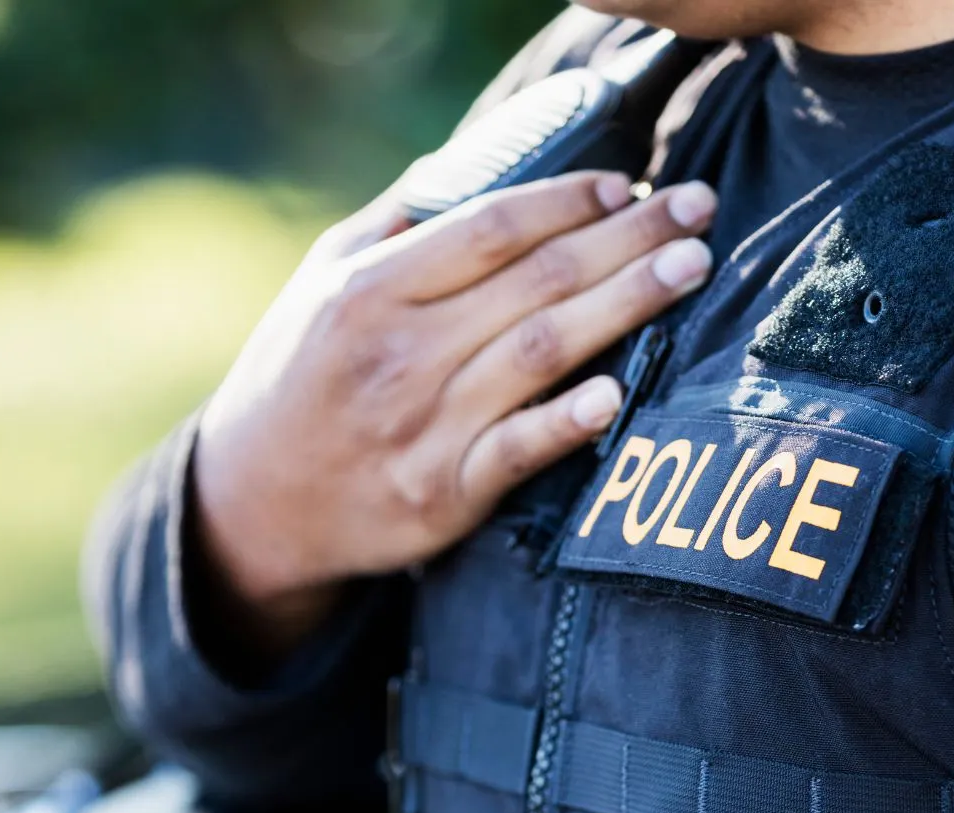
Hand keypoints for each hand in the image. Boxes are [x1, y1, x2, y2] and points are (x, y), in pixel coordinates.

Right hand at [192, 173, 716, 652]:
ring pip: (542, 353)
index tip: (628, 185)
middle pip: (535, 281)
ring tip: (690, 269)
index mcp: (369, 291)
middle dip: (627, 238)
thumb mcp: (318, 285)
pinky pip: (517, 453)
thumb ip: (392, 226)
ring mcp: (421, 428)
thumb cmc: (299, 379)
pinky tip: (619, 392)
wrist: (254, 505)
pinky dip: (568, 421)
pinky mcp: (440, 496)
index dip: (569, 201)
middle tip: (699, 209)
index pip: (491, 229)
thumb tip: (472, 166)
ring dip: (626, 304)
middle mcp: (397, 354)